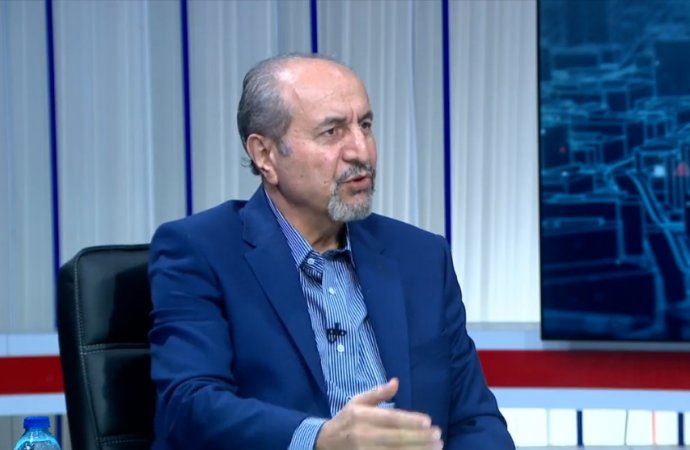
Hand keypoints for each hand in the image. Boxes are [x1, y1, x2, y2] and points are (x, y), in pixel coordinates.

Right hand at [315, 378, 442, 449]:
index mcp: (362, 416)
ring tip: (436, 447)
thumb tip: (396, 382)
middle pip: (396, 438)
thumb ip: (377, 393)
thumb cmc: (346, 420)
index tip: (428, 421)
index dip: (410, 421)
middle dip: (419, 438)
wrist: (324, 443)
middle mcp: (363, 435)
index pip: (390, 419)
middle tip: (438, 435)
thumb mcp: (357, 401)